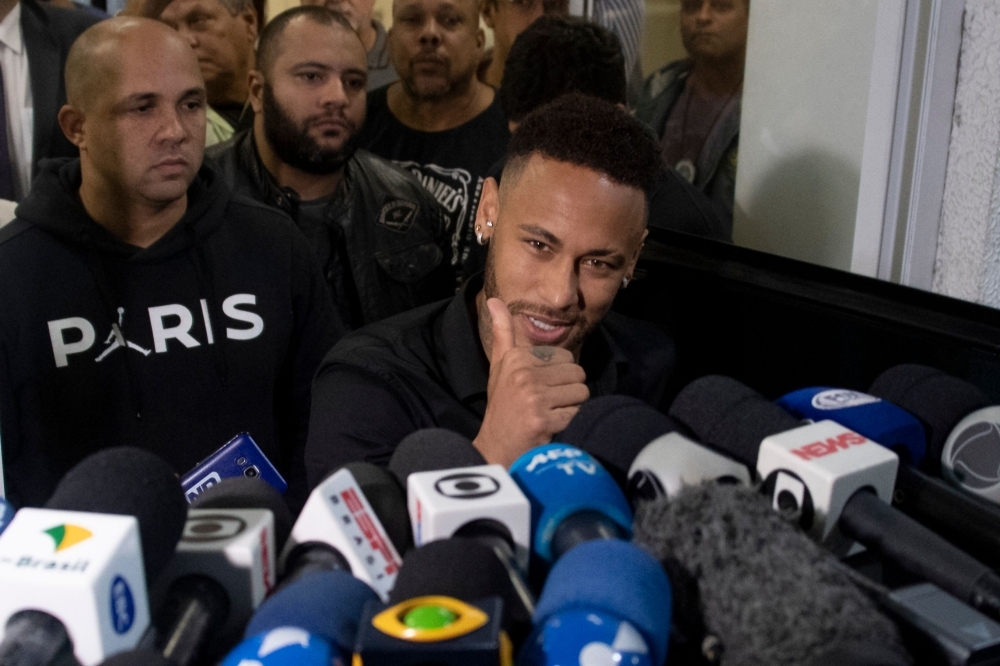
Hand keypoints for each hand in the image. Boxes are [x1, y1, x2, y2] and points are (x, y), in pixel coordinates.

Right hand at [473, 298, 588, 466]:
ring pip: (582, 393)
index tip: (540, 388)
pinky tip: (552, 427)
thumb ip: (503, 333)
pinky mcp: (543, 420)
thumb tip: (495, 300)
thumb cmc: (503, 405)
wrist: (496, 447)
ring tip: (552, 414)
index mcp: (516, 357)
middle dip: (569, 391)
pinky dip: (570, 423)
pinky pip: (578, 414)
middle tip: (549, 404)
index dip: (559, 375)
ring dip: (572, 407)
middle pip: (577, 373)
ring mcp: (533, 398)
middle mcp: (523, 374)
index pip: (566, 357)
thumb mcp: (500, 367)